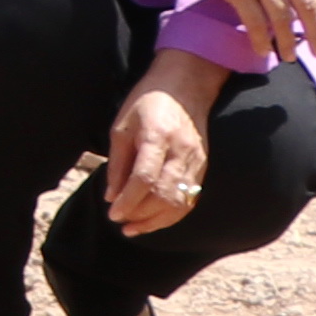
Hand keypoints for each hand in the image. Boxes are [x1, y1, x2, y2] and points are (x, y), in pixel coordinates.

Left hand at [101, 63, 214, 234]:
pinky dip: (172, 215)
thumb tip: (111, 196)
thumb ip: (118, 163)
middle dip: (140, 214)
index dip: (128, 201)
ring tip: (133, 227)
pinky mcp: (203, 166)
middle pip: (164, 194)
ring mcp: (196, 160)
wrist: (186, 87)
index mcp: (157, 137)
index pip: (144, 179)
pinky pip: (191, 199)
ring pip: (180, 202)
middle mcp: (180, 151)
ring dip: (156, 221)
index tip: (113, 214)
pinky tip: (154, 220)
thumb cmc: (147, 103)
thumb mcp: (122, 126)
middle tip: (119, 221)